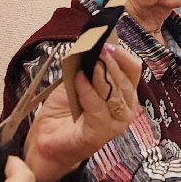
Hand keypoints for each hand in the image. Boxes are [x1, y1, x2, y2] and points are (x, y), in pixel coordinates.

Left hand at [23, 45, 142, 181]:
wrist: (47, 140)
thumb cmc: (64, 111)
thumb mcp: (76, 80)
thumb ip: (86, 65)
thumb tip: (89, 43)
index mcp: (124, 93)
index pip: (133, 70)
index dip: (122, 54)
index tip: (107, 42)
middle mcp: (126, 108)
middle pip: (127, 79)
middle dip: (113, 61)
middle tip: (100, 49)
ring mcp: (116, 122)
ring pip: (116, 92)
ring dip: (103, 74)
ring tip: (91, 62)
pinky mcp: (102, 132)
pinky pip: (98, 107)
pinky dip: (88, 91)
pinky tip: (79, 79)